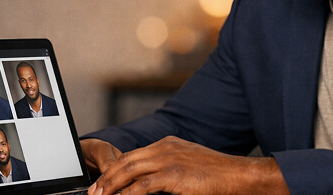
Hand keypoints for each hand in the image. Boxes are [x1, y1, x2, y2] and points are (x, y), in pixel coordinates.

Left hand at [86, 136, 289, 194]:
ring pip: (130, 170)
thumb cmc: (217, 175)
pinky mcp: (174, 175)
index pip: (132, 155)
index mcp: (167, 144)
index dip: (115, 169)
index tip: (103, 182)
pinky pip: (144, 185)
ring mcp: (169, 160)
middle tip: (94, 192)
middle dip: (107, 177)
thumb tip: (150, 185)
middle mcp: (165, 148)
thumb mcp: (188, 165)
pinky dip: (128, 194)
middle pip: (126, 160)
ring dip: (111, 185)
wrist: (238, 175)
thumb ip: (168, 170)